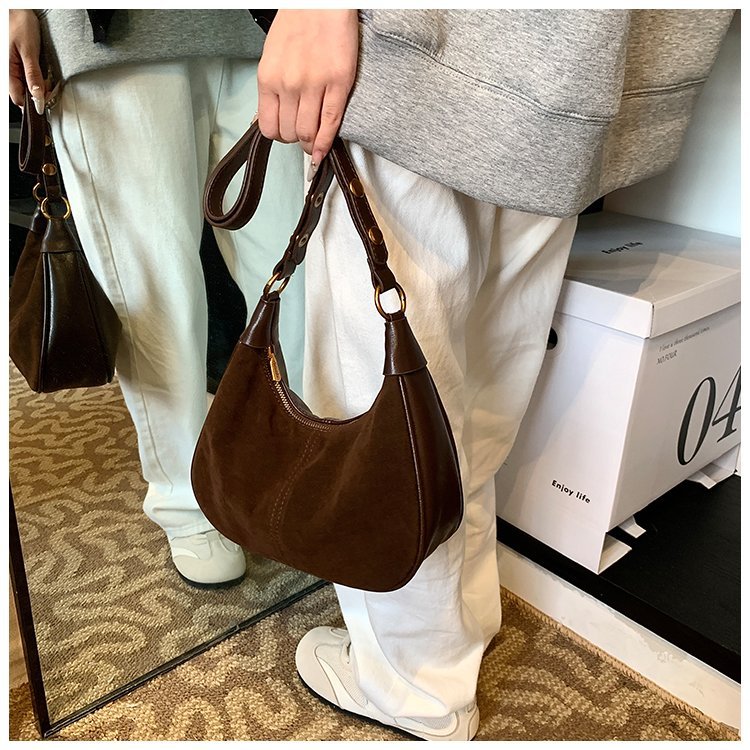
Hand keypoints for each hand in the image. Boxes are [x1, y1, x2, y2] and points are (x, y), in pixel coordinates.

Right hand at [9, 9, 45, 110]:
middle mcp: (7, 71)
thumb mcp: (29, 51)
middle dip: (37, 95)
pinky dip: (37, 80)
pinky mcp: (17, 65)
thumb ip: (33, 75)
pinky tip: (43, 74)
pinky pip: (27, 78)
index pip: (18, 99)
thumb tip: (37, 97)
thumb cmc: (20, 24)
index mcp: (7, 70)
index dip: (33, 103)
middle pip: (22, 94)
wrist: (18, 9)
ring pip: (26, 87)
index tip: (46, 102)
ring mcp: (12, 68)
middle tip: (49, 89)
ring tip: (46, 80)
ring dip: (38, 87)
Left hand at [257, 10, 358, 166]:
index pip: (268, 127)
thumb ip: (271, 86)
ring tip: (313, 142)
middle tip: (303, 136)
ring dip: (310, 143)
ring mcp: (314, 85)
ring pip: (308, 133)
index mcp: (268, 77)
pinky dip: (326, 142)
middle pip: (290, 133)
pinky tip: (323, 151)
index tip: (286, 135)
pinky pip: (330, 122)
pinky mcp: (338, 83)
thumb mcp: (271, 55)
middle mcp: (288, 84)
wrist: (321, 1)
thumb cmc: (297, 22)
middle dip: (296, 139)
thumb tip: (270, 115)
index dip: (279, 136)